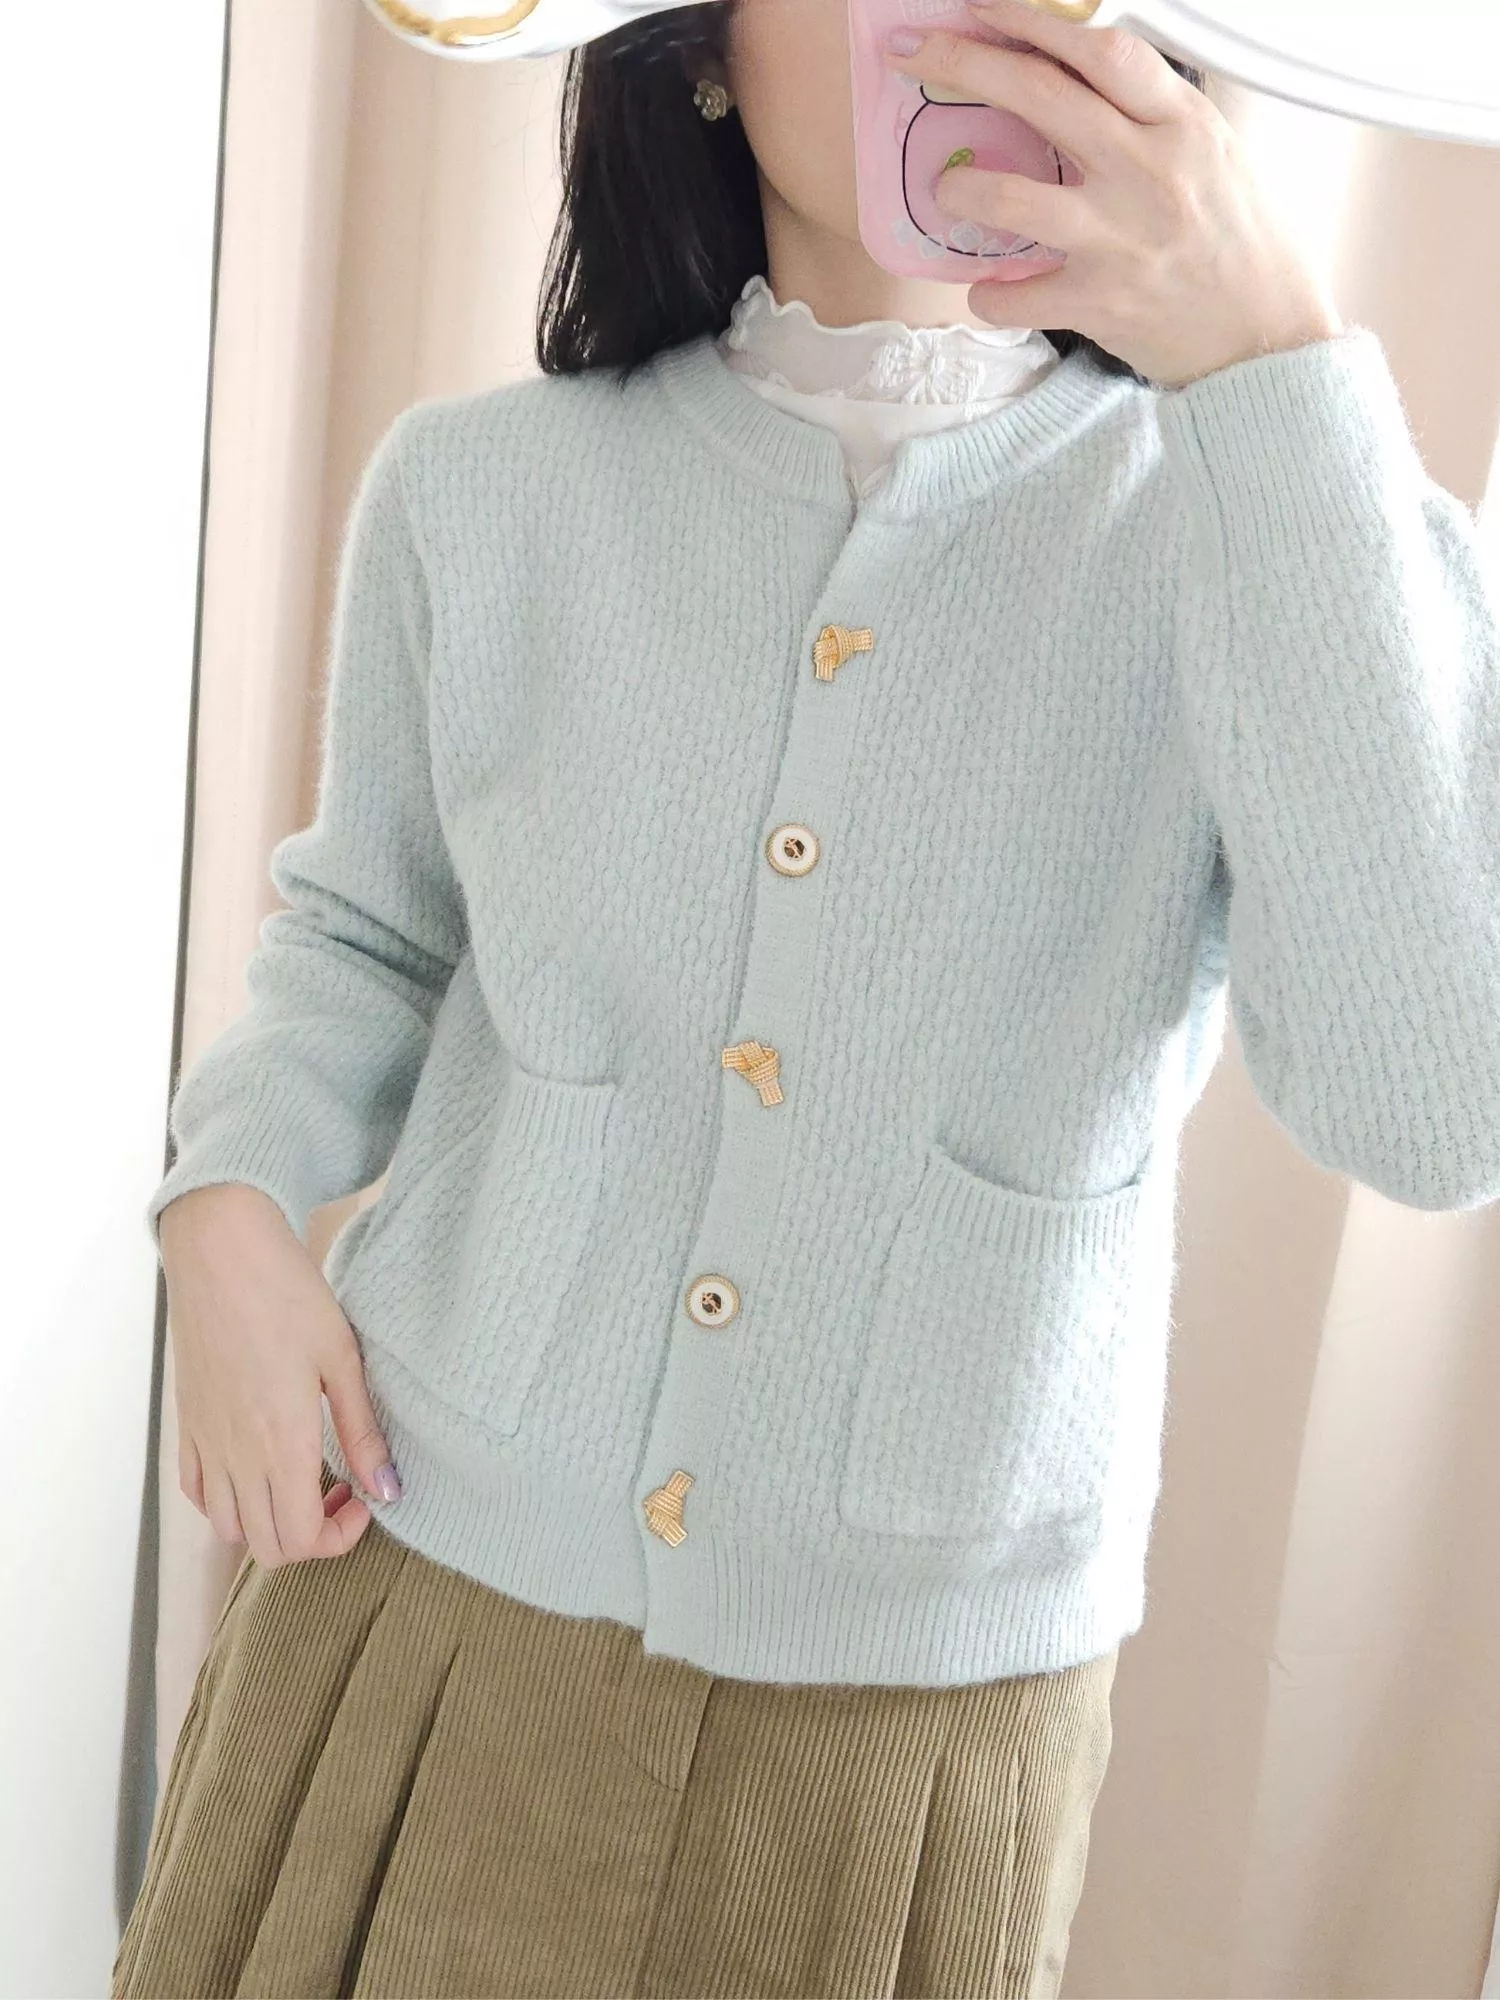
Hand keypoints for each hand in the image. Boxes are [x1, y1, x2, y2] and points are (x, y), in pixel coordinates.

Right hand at [159, 1182, 401, 1567]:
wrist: (221, 1251)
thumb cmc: (287, 1294)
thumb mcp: (341, 1359)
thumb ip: (363, 1432)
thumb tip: (389, 1491)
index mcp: (280, 1443)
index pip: (301, 1540)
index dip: (339, 1539)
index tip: (364, 1498)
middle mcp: (236, 1455)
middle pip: (266, 1546)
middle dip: (310, 1537)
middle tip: (341, 1489)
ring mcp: (205, 1442)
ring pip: (228, 1528)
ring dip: (268, 1523)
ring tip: (301, 1477)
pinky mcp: (186, 1424)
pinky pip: (196, 1492)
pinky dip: (227, 1501)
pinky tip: (258, 1465)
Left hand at [882, 0, 1343, 388]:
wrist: (1266, 336)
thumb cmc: (1239, 241)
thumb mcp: (1212, 152)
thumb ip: (1151, 114)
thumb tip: (1083, 73)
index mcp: (1180, 123)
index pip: (1098, 49)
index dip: (1030, 20)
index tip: (980, 7)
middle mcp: (1148, 171)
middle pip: (1040, 97)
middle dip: (963, 64)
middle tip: (912, 51)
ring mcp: (1118, 239)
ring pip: (1010, 197)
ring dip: (961, 188)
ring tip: (946, 189)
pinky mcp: (1097, 303)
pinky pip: (1013, 295)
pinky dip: (988, 295)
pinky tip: (989, 289)